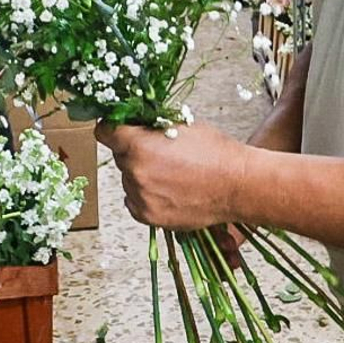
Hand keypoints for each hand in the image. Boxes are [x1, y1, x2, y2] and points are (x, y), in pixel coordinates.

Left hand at [96, 121, 250, 230]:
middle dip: (133, 152)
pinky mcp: (148, 216)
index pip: (105, 132)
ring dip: (141, 175)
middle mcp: (135, 172)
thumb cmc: (215, 153)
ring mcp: (141, 196)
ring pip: (128, 180)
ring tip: (170, 174)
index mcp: (139, 145)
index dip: (112, 128)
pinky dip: (145, 195)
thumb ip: (151, 128)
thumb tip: (135, 125)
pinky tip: (168, 189)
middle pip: (119, 157)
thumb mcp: (181, 125)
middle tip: (158, 152)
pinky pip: (134, 201)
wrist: (238, 185)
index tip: (117, 129)